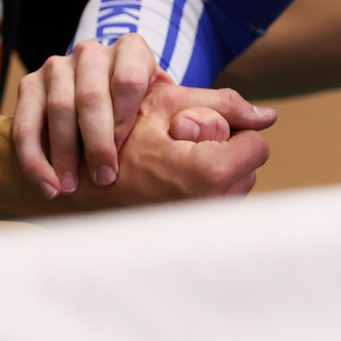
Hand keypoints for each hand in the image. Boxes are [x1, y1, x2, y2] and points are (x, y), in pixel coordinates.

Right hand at [13, 35, 274, 197]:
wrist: (72, 141)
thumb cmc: (137, 127)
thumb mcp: (178, 115)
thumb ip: (219, 111)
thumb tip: (267, 118)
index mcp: (135, 54)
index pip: (136, 74)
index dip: (137, 118)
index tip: (150, 155)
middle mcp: (91, 54)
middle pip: (91, 95)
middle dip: (98, 141)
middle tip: (107, 178)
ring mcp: (55, 69)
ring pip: (58, 107)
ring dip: (66, 153)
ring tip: (73, 190)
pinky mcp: (27, 89)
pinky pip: (25, 122)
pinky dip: (35, 159)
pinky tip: (50, 189)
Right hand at [68, 79, 274, 208]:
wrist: (73, 188)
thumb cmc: (116, 139)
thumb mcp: (164, 105)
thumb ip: (221, 103)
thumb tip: (267, 116)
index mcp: (210, 172)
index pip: (256, 146)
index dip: (231, 130)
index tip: (198, 132)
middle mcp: (211, 206)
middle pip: (248, 169)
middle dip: (224, 153)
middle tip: (180, 149)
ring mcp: (201, 226)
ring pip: (235, 189)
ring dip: (215, 174)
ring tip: (172, 168)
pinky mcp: (191, 236)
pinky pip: (217, 206)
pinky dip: (202, 194)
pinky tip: (170, 186)